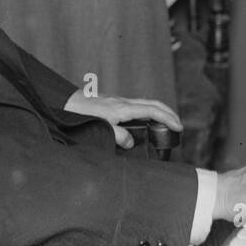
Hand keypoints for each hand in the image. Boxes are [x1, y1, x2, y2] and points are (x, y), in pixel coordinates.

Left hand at [63, 91, 182, 148]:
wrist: (66, 102)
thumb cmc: (81, 114)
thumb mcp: (101, 128)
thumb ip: (118, 136)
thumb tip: (131, 143)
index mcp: (123, 108)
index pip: (153, 111)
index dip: (168, 118)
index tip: (179, 127)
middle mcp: (123, 102)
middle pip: (153, 104)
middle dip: (168, 112)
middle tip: (178, 125)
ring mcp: (119, 102)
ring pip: (145, 104)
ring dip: (158, 112)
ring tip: (165, 124)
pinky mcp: (113, 104)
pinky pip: (136, 106)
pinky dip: (146, 112)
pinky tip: (144, 122)